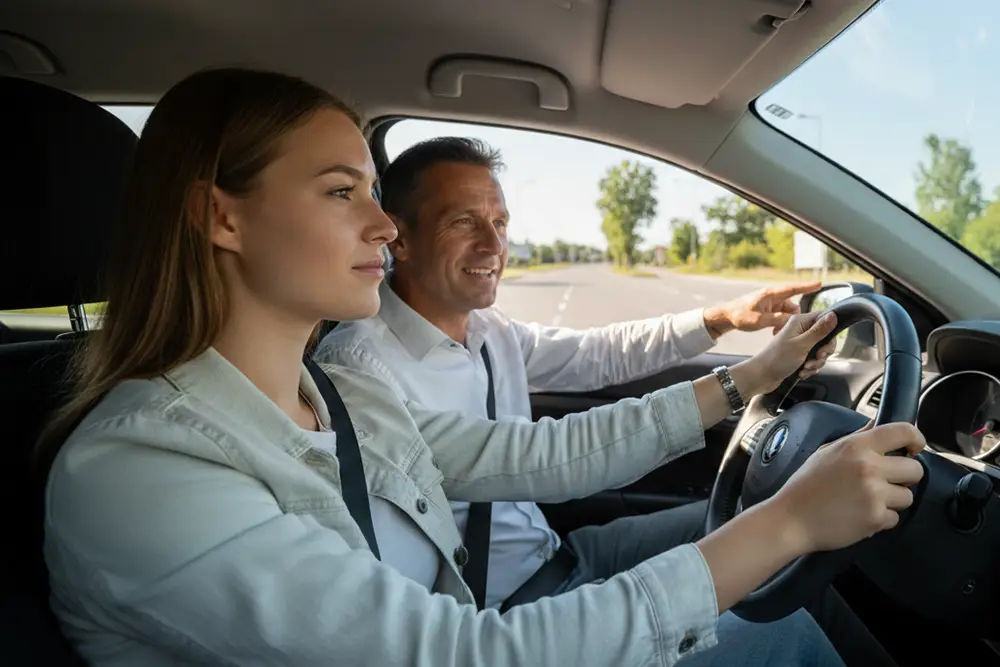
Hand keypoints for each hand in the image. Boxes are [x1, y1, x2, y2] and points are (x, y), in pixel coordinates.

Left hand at [704, 282, 822, 337]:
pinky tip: (774, 332)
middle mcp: (773, 297)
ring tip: (775, 332)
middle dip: (792, 318)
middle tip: (783, 330)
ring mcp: (772, 304)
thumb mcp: (759, 320)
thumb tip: (792, 319)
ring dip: (786, 323)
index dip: (807, 286)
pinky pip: (782, 316)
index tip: (820, 284)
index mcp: (771, 294)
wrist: (726, 317)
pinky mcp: (769, 310)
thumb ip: (777, 319)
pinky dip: (781, 324)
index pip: (793, 289)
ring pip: (788, 313)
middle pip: (793, 306)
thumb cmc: (740, 316)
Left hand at [742, 311, 838, 394]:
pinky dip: (810, 367)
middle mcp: (799, 330)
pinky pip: (812, 359)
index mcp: (799, 322)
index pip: (824, 317)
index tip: (826, 345)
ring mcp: (798, 342)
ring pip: (819, 350)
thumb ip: (819, 331)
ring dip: (816, 362)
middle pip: (825, 336)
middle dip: (824, 351)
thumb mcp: (802, 344)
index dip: (830, 331)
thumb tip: (833, 315)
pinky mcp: (798, 354)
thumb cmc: (778, 359)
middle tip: (817, 358)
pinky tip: (802, 372)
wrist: (762, 376)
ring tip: (805, 368)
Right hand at [768, 422, 925, 552]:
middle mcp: (869, 467)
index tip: (915, 448)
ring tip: (867, 501)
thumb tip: (876, 425)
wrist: (791, 520)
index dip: (916, 439)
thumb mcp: (825, 452)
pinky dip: (880, 519)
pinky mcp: (875, 518)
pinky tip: (860, 515)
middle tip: (885, 482)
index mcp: (856, 447)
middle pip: (915, 469)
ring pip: (907, 496)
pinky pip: (895, 518)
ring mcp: (874, 494)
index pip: (904, 431)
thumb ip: (856, 439)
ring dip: (892, 500)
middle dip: (904, 477)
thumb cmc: (805, 487)